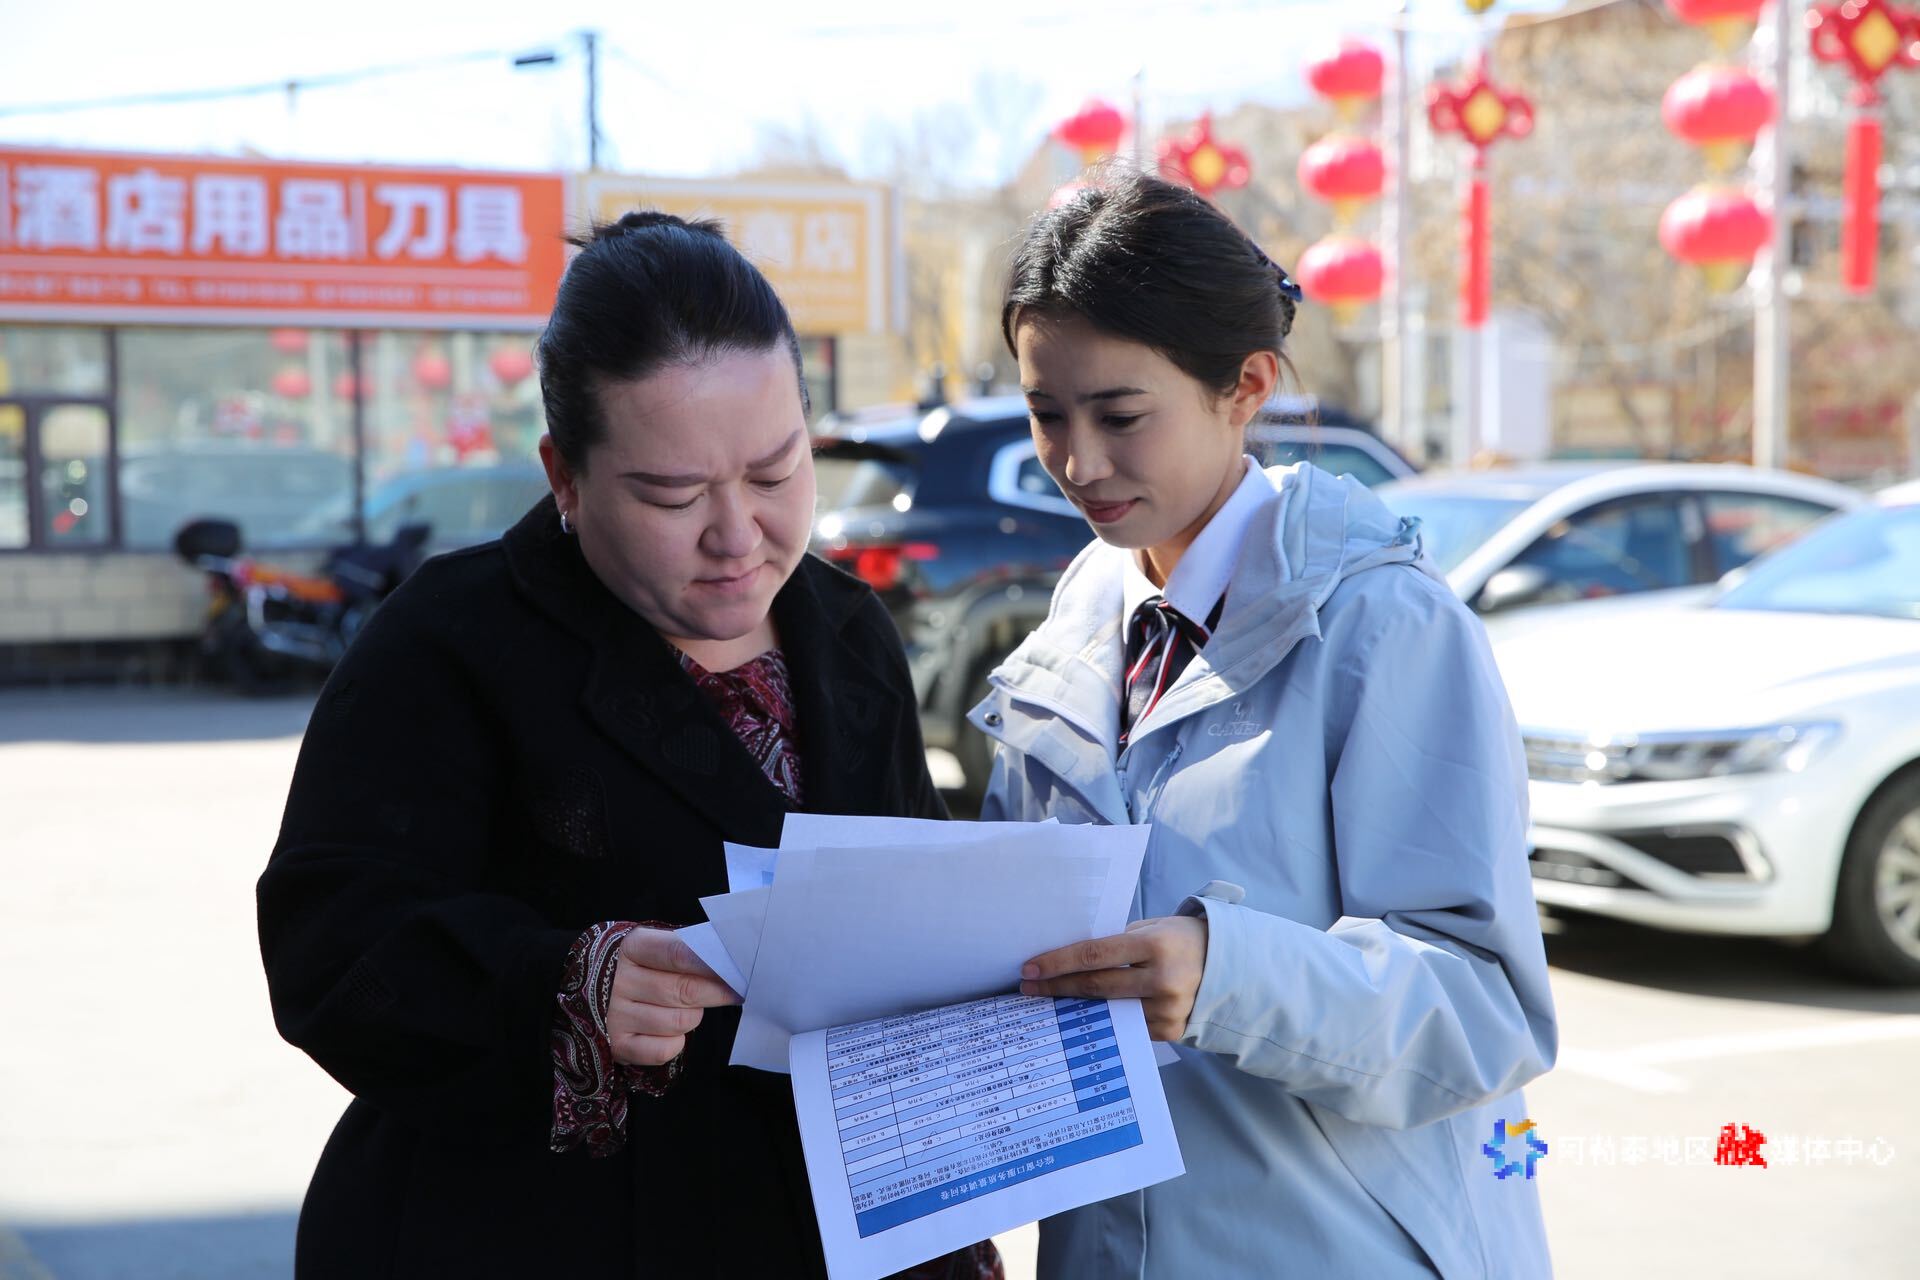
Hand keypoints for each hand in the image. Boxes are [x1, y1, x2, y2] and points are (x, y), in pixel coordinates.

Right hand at [606, 927, 740, 1066]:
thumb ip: (686, 949)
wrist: (590, 989)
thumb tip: (729, 958)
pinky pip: (664, 1050)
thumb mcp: (654, 945)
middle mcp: (619, 980)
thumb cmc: (639, 965)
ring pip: (679, 1022)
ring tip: (686, 1007)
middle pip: (684, 990)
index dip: (712, 963)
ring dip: (693, 1017)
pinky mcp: (616, 1045)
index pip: (678, 953)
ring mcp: (616, 1015)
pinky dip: (676, 1042)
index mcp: (632, 947)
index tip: (738, 970)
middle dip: (716, 993)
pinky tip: (670, 1031)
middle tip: (732, 992)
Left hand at [1018, 916, 1208, 1041]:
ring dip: (1074, 1007)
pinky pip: (1125, 1025)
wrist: (1230, 968)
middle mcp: (1162, 980)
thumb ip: (1118, 943)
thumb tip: (1074, 959)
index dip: (1058, 962)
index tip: (1030, 967)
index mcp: (1156, 946)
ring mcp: (1166, 1010)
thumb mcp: (1153, 928)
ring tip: (1047, 1001)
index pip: (1095, 955)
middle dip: (1056, 987)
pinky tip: (1081, 1016)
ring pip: (1106, 1010)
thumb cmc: (1183, 940)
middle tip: (1027, 987)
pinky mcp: (1169, 1031)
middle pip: (1095, 986)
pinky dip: (1102, 1019)